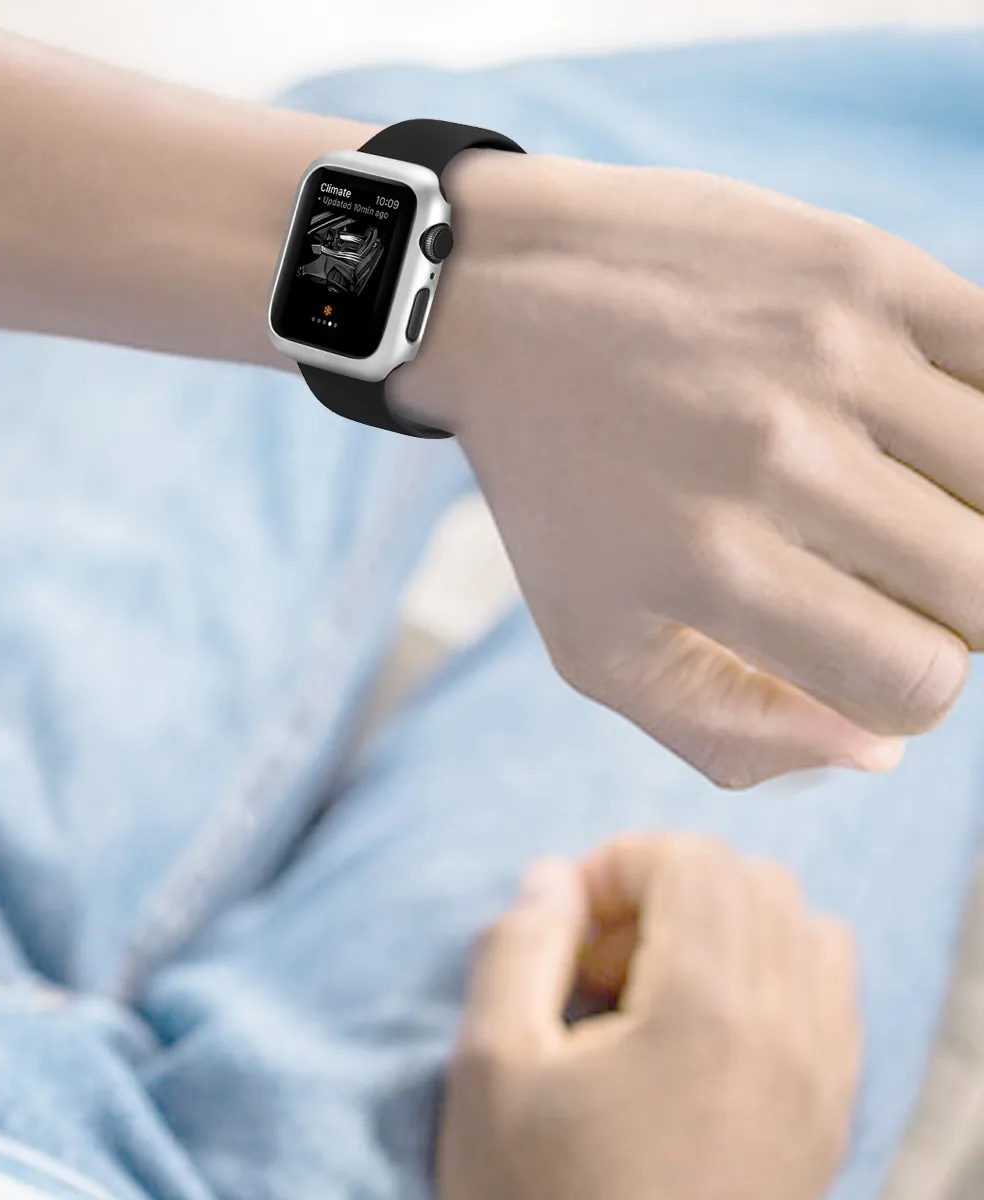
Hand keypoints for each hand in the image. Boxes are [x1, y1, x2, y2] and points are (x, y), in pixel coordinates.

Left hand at [399, 153, 983, 785]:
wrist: (505, 300)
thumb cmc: (556, 489)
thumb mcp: (593, 641)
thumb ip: (726, 730)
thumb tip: (880, 749)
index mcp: (709, 564)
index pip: (913, 683)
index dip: (903, 693)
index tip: (860, 652)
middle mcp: (777, 457)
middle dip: (952, 616)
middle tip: (886, 583)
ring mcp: (830, 353)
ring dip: (969, 516)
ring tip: (895, 503)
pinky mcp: (864, 267)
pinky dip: (979, 422)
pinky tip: (914, 432)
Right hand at [438, 839, 862, 1199]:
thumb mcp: (491, 1068)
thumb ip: (518, 945)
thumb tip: (554, 876)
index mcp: (707, 1012)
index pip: (694, 860)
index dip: (618, 862)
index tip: (569, 919)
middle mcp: (789, 1035)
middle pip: (754, 881)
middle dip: (668, 886)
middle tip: (602, 953)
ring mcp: (822, 1082)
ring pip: (806, 928)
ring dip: (728, 924)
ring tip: (655, 984)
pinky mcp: (831, 1121)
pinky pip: (832, 995)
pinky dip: (774, 972)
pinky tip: (705, 1026)